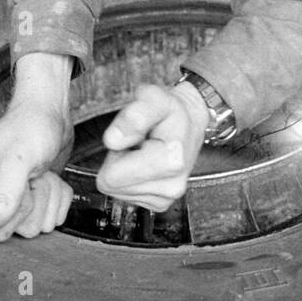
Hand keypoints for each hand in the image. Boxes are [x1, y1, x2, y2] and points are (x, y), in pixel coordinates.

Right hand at [0, 54, 73, 240]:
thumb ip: (3, 196)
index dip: (21, 206)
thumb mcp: (17, 160)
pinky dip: (60, 195)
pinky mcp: (33, 199)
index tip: (23, 179)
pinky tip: (50, 175)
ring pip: (41, 224)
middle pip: (23, 230)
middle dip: (39, 199)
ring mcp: (13, 200)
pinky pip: (54, 216)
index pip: (0, 228)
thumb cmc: (31, 126)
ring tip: (41, 170)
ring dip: (50, 195)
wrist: (51, 110)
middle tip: (34, 172)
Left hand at [96, 82, 208, 212]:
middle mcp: (172, 187)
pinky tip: (146, 164)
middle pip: (112, 185)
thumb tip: (113, 140)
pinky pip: (127, 195)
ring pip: (118, 191)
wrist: (190, 122)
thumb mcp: (152, 98)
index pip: (112, 177)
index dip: (115, 153)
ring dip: (125, 170)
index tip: (134, 139)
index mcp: (171, 162)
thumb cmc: (171, 111)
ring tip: (143, 152)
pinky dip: (131, 179)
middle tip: (137, 145)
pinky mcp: (161, 203)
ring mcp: (167, 198)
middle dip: (118, 162)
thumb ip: (133, 115)